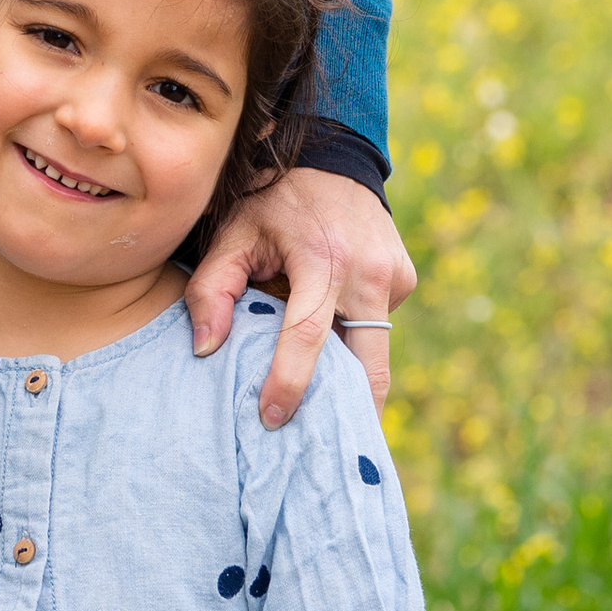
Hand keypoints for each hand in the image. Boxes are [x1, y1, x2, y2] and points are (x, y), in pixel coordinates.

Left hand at [188, 166, 414, 421]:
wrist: (332, 156)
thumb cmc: (271, 198)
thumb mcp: (233, 229)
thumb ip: (213, 288)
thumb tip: (206, 350)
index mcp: (323, 260)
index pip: (308, 336)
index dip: (290, 384)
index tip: (271, 420)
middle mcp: (368, 272)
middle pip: (369, 367)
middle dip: (351, 414)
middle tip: (325, 453)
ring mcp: (394, 277)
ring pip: (375, 351)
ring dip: (350, 379)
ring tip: (323, 412)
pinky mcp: (405, 279)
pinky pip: (378, 324)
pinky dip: (354, 338)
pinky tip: (329, 330)